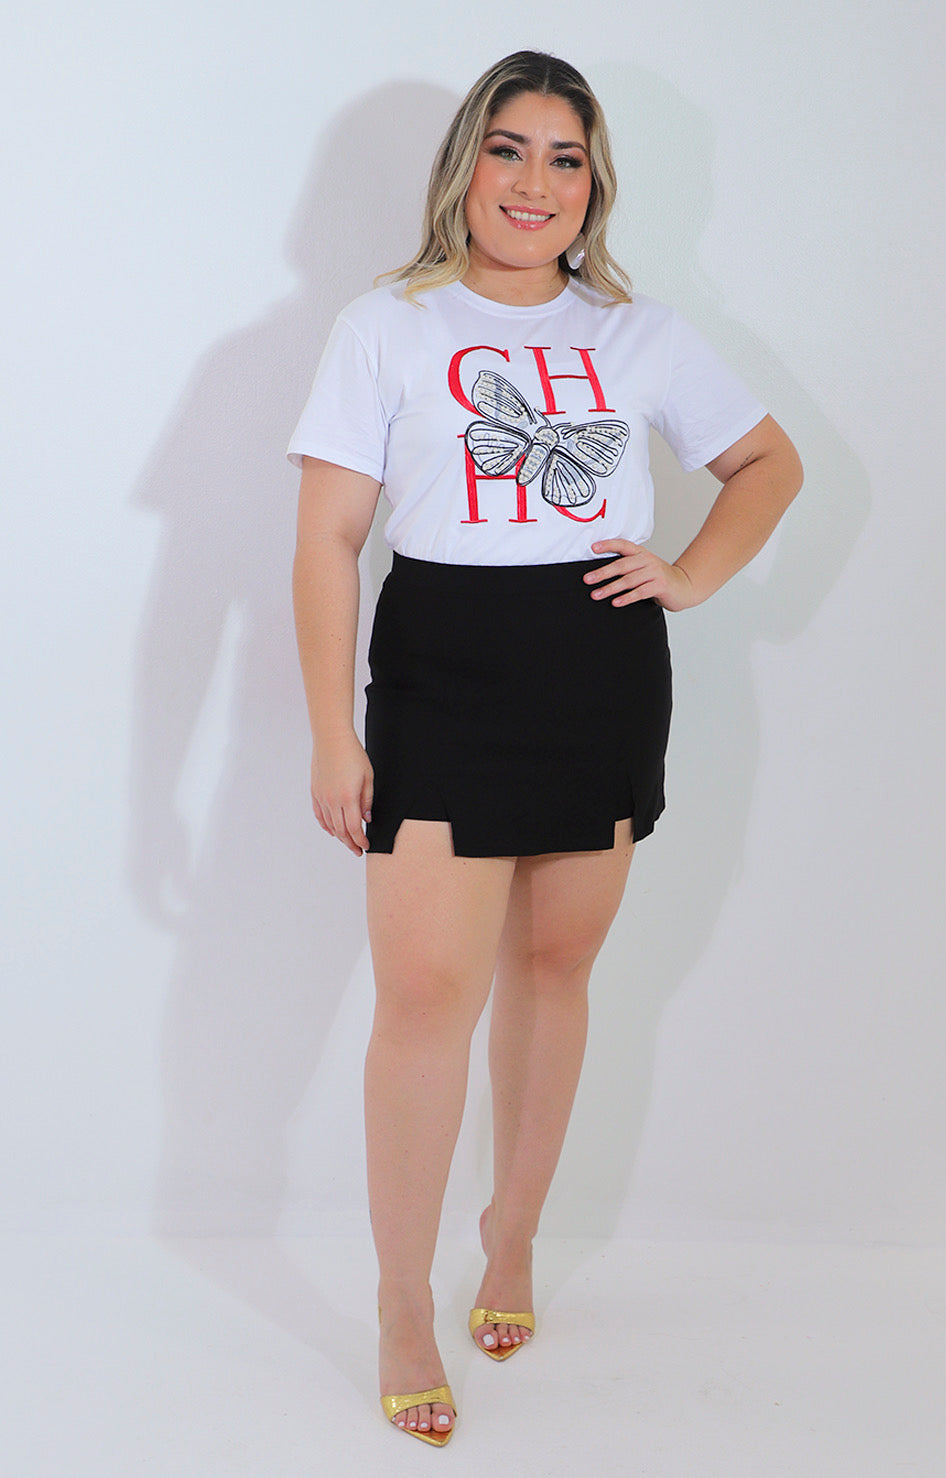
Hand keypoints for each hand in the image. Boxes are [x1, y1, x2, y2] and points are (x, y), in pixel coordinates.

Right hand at [310, 732, 373, 855]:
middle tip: (358, 850)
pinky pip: (319, 815)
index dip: (360, 840)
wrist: (332, 738)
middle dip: (351, 843)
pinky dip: (326, 825)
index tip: (366, 846)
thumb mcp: (368, 777)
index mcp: (348, 798)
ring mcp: (322, 797)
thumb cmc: (352, 754)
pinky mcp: (315, 792)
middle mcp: (332, 801)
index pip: (354, 828)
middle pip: (341, 831)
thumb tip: (366, 818)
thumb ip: (367, 800)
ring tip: (348, 842)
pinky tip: (331, 830)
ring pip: (329, 825)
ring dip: (339, 836)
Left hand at [584, 539, 698, 610]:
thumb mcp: (644, 567)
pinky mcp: (660, 585)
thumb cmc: (658, 579)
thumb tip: (600, 573)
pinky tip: (616, 602)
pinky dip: (627, 598)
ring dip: (610, 588)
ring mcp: (655, 572)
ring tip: (596, 594)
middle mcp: (647, 560)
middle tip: (588, 579)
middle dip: (603, 573)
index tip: (593, 548)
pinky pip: (640, 592)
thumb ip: (628, 567)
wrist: (684, 586)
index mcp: (641, 553)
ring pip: (628, 580)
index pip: (623, 545)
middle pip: (622, 565)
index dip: (608, 545)